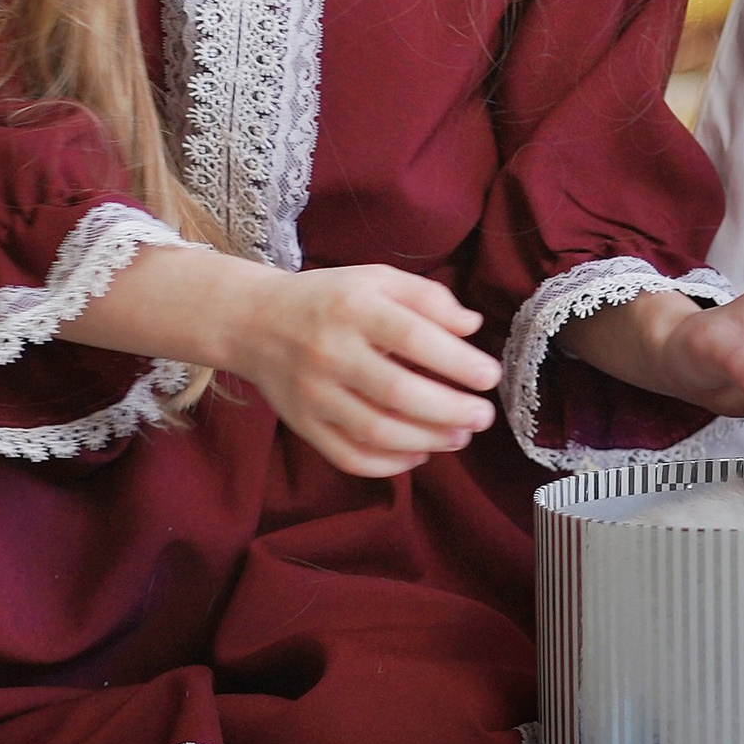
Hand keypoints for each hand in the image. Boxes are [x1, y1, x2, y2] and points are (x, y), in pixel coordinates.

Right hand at [232, 265, 501, 478]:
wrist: (254, 322)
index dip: (457, 361)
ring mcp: (313, 393)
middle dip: (450, 410)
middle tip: (483, 416)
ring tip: (460, 436)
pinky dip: (390, 464)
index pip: (412, 337)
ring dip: (427, 440)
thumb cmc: (330, 299)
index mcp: (354, 308)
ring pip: (375, 430)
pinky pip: (349, 456)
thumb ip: (428, 297)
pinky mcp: (302, 424)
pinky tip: (418, 453)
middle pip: (397, 391)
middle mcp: (330, 352)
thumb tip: (471, 327)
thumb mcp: (377, 279)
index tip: (489, 377)